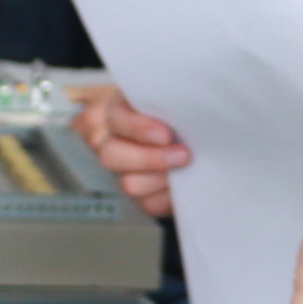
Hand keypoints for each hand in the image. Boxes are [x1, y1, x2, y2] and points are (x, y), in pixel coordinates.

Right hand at [76, 88, 188, 219]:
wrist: (192, 134)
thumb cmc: (177, 112)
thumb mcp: (170, 99)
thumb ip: (168, 101)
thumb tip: (187, 111)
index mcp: (116, 112)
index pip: (116, 119)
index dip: (138, 129)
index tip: (166, 134)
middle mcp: (110, 143)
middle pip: (112, 156)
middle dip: (151, 158)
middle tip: (184, 155)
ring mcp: (122, 172)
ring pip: (130, 184)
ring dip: (161, 178)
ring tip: (186, 169)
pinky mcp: (139, 196)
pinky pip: (149, 204)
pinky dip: (168, 197)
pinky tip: (182, 185)